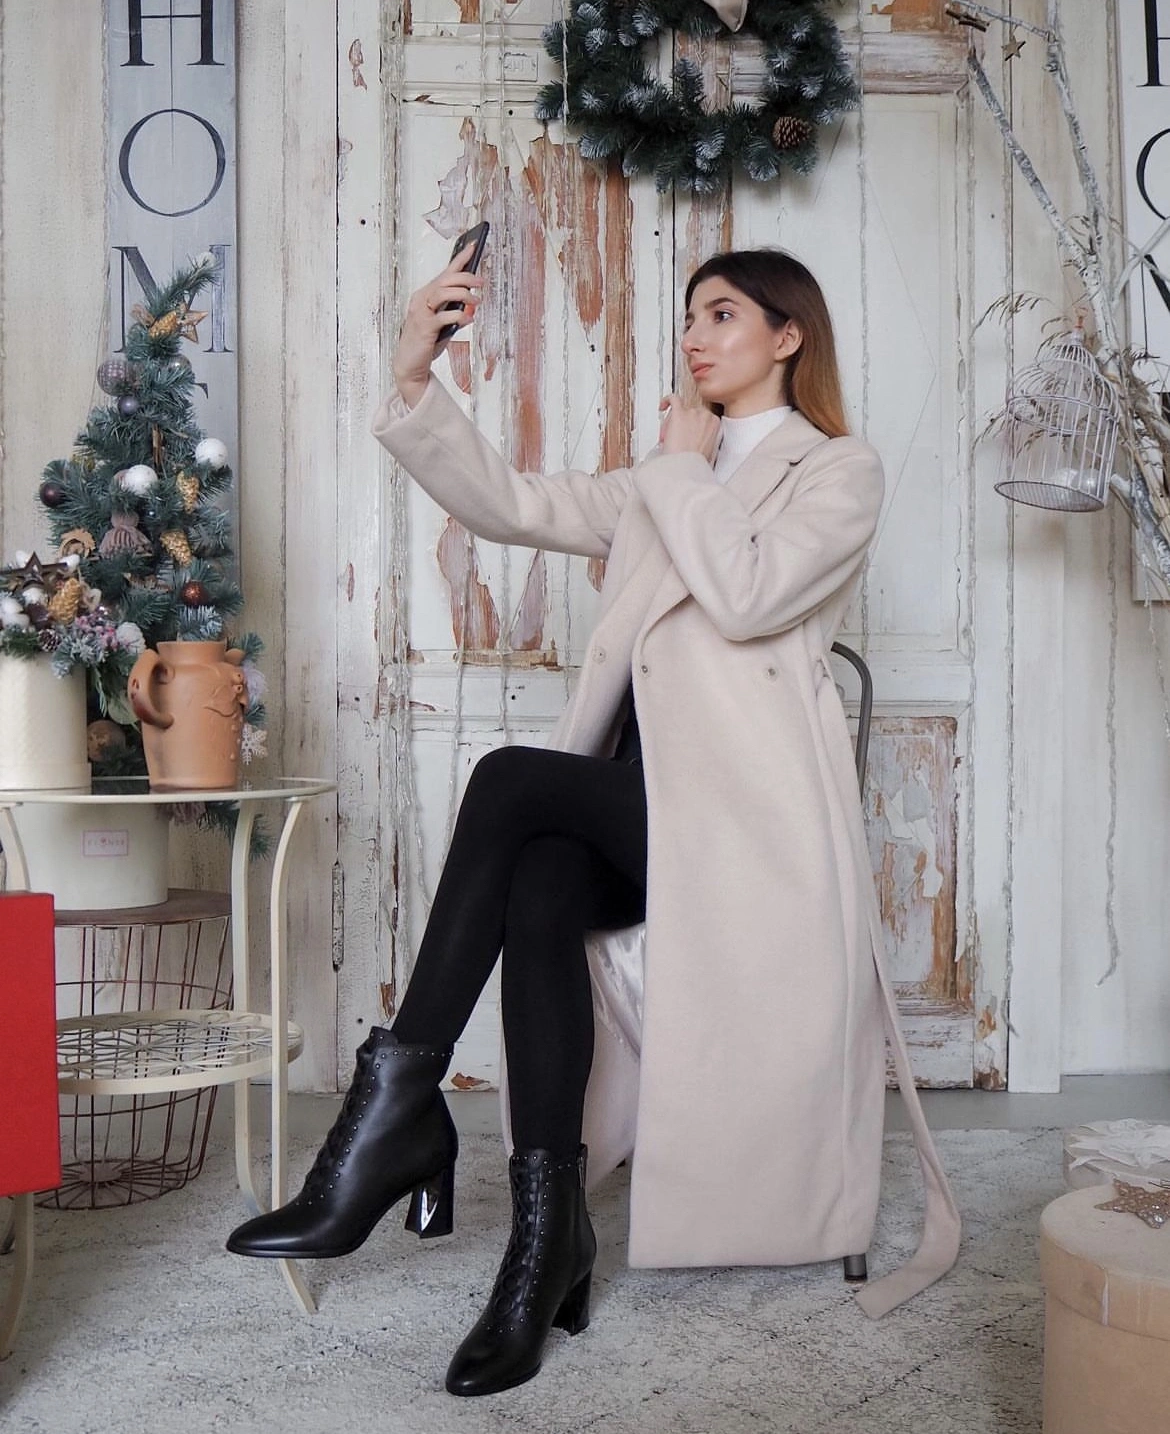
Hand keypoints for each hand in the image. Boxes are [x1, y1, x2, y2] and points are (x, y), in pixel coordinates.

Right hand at [391, 242, 484, 407]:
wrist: (410, 365)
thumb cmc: (426, 342)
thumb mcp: (442, 322)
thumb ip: (453, 309)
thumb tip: (472, 299)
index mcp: (426, 295)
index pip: (445, 272)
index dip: (460, 258)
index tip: (474, 245)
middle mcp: (421, 299)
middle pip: (446, 279)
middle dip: (466, 277)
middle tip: (482, 283)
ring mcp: (421, 312)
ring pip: (444, 293)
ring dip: (464, 295)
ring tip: (477, 302)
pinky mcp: (424, 327)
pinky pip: (444, 317)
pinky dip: (459, 317)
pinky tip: (468, 320)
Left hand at [658, 394, 720, 462]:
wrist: (686, 466)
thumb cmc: (695, 462)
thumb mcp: (709, 451)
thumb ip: (704, 439)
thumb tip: (695, 439)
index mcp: (715, 423)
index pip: (701, 417)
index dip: (691, 426)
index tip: (686, 434)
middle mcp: (705, 415)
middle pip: (690, 412)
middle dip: (681, 424)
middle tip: (675, 438)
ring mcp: (692, 412)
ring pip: (679, 409)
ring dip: (671, 422)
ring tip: (668, 437)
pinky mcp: (679, 413)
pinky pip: (673, 399)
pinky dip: (666, 400)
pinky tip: (662, 406)